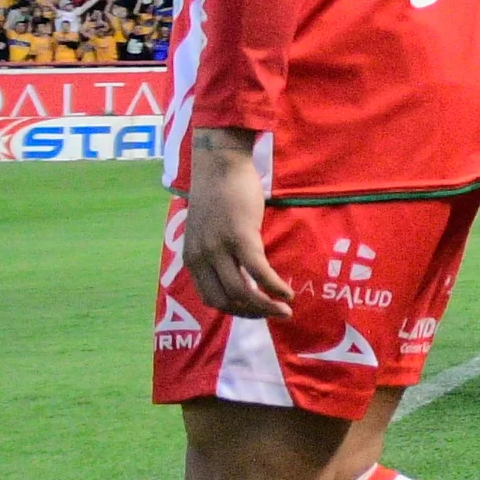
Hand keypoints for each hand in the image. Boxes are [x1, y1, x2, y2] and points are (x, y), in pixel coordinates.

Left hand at [180, 131, 290, 319]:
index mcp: (192, 259)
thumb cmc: (218, 195)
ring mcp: (219, 248)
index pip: (212, 299)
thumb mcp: (209, 231)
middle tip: (276, 315)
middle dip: (254, 314)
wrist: (219, 165)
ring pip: (242, 292)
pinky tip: (287, 292)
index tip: (258, 311)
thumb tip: (239, 272)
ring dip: (266, 306)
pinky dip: (274, 286)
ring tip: (285, 309)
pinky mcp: (240, 236)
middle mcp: (202, 258)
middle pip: (227, 301)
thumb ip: (217, 253)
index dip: (237, 312)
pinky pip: (258, 271)